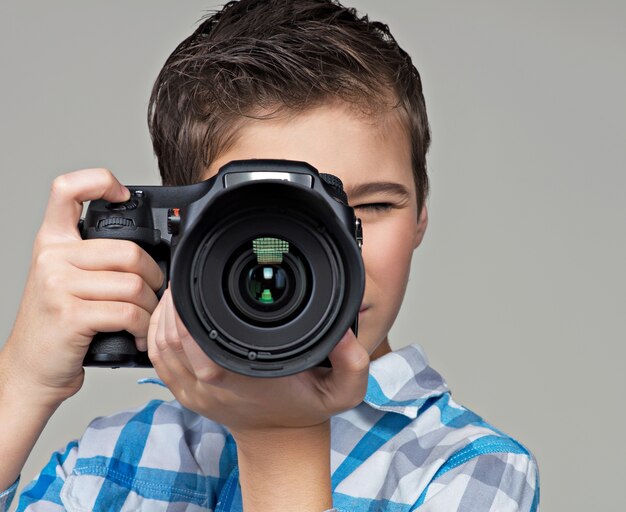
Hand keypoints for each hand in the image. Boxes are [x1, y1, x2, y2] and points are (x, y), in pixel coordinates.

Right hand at [0, 169, 162, 408]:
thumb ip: (96, 258)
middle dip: (155, 278)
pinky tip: (138, 335)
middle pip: (129, 251)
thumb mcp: (66, 280)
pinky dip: (144, 327)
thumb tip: (149, 252)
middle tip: (154, 295)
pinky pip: (128, 312)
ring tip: (146, 319)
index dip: (99, 181)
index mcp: (53, 242)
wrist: (31, 369)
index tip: (123, 195)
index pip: (67, 189)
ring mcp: (58, 285)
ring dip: (151, 308)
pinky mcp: (69, 315)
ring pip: (133, 284)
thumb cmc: (57, 325)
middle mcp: (52, 257)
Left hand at [147, 287, 369, 437]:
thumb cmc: (304, 410)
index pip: (195, 340)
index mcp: (238, 377)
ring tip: (176, 288)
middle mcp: (209, 386)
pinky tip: (167, 314)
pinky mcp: (185, 392)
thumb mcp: (341, 390)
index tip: (194, 277)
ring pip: (158, 347)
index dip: (186, 307)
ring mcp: (192, 391)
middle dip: (172, 302)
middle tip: (184, 273)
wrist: (282, 440)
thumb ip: (353, 363)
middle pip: (170, 339)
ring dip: (161, 316)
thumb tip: (345, 337)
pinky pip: (157, 360)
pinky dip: (155, 334)